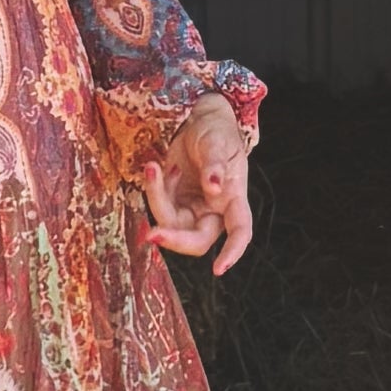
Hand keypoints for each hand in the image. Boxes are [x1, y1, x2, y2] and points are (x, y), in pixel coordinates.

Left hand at [143, 94, 254, 273]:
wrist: (197, 121)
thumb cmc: (216, 131)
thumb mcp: (217, 142)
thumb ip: (215, 164)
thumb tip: (215, 187)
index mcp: (233, 198)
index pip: (240, 230)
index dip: (233, 252)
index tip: (219, 269)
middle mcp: (213, 210)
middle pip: (197, 240)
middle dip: (174, 239)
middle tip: (150, 233)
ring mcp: (191, 208)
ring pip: (171, 224)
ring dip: (156, 199)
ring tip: (153, 168)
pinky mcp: (172, 202)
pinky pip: (158, 207)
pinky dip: (154, 189)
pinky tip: (157, 167)